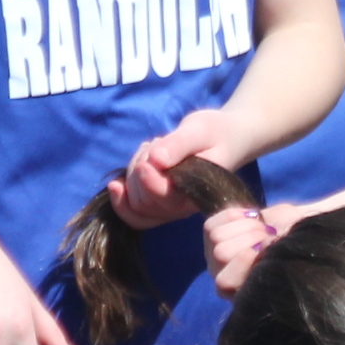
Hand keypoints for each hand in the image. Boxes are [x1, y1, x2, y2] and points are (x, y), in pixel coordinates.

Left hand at [115, 110, 240, 228]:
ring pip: (136, 206)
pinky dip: (122, 200)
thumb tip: (156, 160)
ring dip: (132, 176)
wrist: (227, 139)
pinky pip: (135, 215)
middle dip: (140, 169)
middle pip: (144, 202)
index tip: (148, 153)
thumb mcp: (200, 130)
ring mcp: (171, 209)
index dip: (148, 178)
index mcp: (198, 190)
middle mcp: (184, 207)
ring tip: (151, 150)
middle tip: (156, 144)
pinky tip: (117, 183)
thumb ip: (178, 144)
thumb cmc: (216, 132)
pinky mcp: (160, 204)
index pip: (164, 196)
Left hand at [202, 200, 290, 291]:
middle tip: (270, 234)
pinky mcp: (210, 236)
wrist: (291, 230)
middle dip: (251, 236)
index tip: (267, 245)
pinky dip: (233, 215)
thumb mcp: (295, 253)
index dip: (243, 261)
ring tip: (263, 227)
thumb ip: (282, 255)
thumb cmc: (297, 246)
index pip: (226, 282)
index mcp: (246, 291)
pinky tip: (250, 217)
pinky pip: (212, 223)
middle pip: (222, 253)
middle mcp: (225, 279)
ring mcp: (214, 257)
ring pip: (217, 236)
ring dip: (245, 225)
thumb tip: (266, 247)